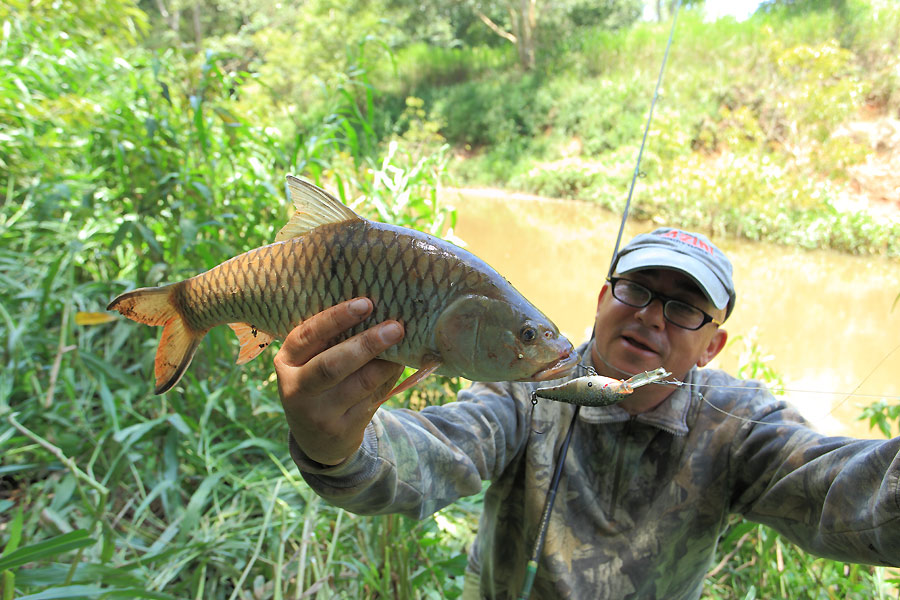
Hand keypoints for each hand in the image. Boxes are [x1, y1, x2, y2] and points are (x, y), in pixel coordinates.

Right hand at [274, 298, 405, 465]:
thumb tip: (375, 309)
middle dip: (366, 344)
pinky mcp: (343, 429)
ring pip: (360, 384)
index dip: (336, 318)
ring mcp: (320, 414)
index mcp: (286, 363)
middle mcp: (297, 390)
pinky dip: (390, 378)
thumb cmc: (318, 385)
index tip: (365, 303)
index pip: (306, 336)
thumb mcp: (308, 364)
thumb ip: (328, 341)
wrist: (317, 440)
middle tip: (394, 327)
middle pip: (332, 365)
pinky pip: (374, 398)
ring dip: (386, 362)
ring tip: (403, 343)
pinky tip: (400, 364)